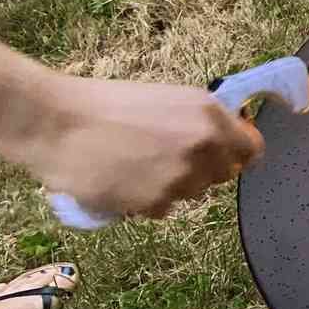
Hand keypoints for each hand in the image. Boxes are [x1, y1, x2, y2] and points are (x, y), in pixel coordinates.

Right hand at [30, 75, 264, 217]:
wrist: (56, 124)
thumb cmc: (104, 105)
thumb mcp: (168, 99)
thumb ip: (202, 121)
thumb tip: (227, 138)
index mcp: (209, 115)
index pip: (252, 149)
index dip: (237, 153)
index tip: (224, 155)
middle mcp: (205, 147)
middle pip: (223, 175)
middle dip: (203, 170)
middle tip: (165, 157)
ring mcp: (183, 177)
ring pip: (192, 193)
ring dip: (172, 186)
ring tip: (135, 165)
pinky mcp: (158, 203)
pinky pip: (163, 209)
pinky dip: (147, 200)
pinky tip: (122, 181)